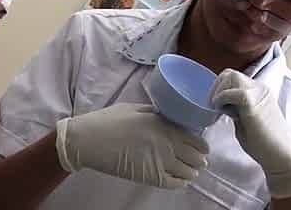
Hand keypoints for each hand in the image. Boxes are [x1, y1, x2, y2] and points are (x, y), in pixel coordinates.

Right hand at [56, 103, 208, 188]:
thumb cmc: (108, 120)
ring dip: (192, 171)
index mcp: (162, 124)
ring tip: (192, 170)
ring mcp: (159, 161)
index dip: (201, 144)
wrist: (88, 140)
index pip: (193, 137)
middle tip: (200, 159)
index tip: (202, 146)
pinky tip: (181, 180)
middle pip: (195, 156)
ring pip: (187, 171)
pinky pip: (174, 183)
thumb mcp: (134, 108)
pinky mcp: (149, 177)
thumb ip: (155, 112)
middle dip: (199, 158)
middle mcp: (165, 142)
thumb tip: (169, 116)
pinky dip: (181, 182)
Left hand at [210, 69, 290, 198]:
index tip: (213, 104)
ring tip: (216, 109)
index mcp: (258, 92)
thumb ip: (235, 110)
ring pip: (232, 77)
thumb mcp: (245, 121)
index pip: (233, 77)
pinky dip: (223, 98)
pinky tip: (220, 110)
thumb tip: (221, 105)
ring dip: (219, 91)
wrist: (282, 158)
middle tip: (211, 105)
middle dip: (217, 87)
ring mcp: (259, 94)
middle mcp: (259, 88)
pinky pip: (234, 92)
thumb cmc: (263, 144)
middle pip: (230, 73)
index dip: (219, 87)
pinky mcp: (255, 104)